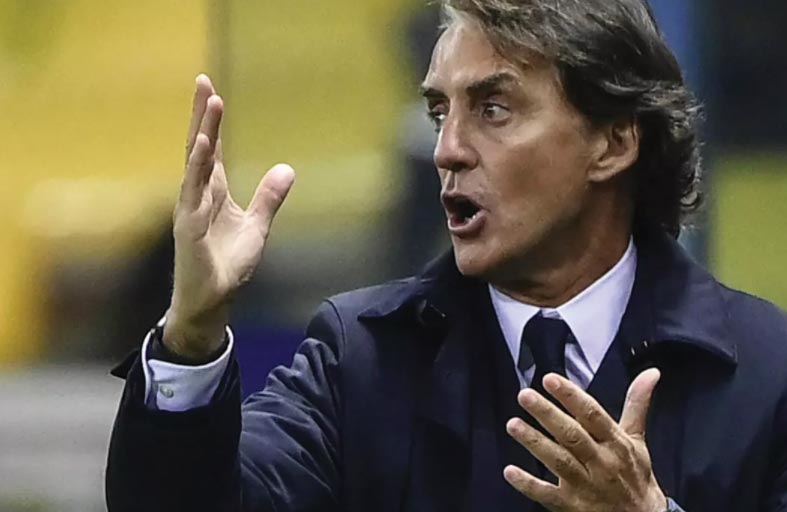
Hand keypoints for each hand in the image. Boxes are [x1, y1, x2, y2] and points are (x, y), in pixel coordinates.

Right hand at [163, 74, 295, 358]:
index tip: (213, 91)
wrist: (213, 302)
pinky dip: (198, 167)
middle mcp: (198, 195)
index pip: (213, 150)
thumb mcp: (257, 227)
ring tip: (210, 102)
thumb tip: (287, 169)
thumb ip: (269, 198)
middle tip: (204, 81)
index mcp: (214, 192)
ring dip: (203, 131)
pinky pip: (193, 191)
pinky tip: (204, 145)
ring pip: (196, 163)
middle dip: (202, 115)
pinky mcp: (189, 226)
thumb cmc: (228, 266)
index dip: (213, 121)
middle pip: (200, 147)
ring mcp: (191, 208)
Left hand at [504, 369, 666, 511]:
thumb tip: (651, 372)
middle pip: (572, 436)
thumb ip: (637, 404)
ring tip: (513, 424)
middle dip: (548, 414)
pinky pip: (547, 495)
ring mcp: (586, 486)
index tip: (550, 379)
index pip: (592, 415)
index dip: (571, 397)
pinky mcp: (572, 506)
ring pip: (558, 461)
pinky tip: (510, 471)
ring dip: (534, 442)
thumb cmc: (636, 475)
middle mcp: (602, 463)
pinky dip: (528, 485)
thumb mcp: (637, 439)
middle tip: (525, 395)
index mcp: (616, 443)